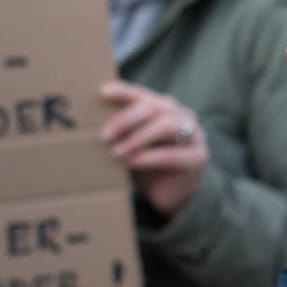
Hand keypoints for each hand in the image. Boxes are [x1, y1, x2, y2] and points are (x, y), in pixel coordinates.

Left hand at [99, 81, 208, 217]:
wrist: (171, 194)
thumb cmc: (146, 164)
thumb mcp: (130, 143)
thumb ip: (120, 131)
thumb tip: (88, 121)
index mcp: (165, 107)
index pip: (143, 94)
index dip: (124, 91)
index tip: (102, 92)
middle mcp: (182, 115)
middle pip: (154, 107)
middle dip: (126, 119)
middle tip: (103, 135)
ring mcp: (195, 134)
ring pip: (166, 126)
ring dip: (137, 138)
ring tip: (117, 152)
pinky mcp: (198, 157)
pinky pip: (173, 154)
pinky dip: (150, 157)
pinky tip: (133, 162)